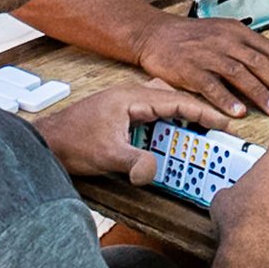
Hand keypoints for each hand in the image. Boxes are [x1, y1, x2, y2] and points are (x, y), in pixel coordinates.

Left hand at [35, 78, 227, 181]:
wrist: (45, 143)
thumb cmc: (71, 142)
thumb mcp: (106, 155)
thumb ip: (134, 163)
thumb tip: (154, 171)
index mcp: (132, 97)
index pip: (177, 101)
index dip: (203, 111)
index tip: (224, 122)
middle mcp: (132, 96)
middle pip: (175, 100)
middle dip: (197, 114)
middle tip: (217, 131)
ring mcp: (126, 104)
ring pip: (164, 106)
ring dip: (181, 119)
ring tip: (199, 138)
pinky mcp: (122, 116)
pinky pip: (153, 116)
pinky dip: (167, 125)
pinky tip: (170, 142)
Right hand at [138, 13, 268, 118]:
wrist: (154, 34)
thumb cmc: (191, 38)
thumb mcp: (222, 34)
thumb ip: (245, 50)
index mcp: (237, 32)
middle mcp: (225, 41)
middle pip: (260, 63)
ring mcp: (207, 54)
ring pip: (240, 74)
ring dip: (260, 94)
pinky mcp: (189, 69)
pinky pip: (211, 85)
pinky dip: (226, 99)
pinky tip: (238, 113)